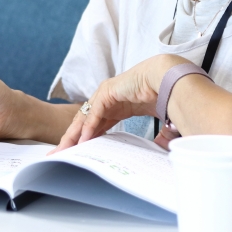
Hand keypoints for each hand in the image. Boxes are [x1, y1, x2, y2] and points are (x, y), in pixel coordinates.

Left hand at [52, 54, 183, 152]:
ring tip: (65, 150)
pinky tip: (83, 139)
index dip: (86, 139)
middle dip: (72, 139)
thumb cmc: (167, 94)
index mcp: (118, 106)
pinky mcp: (108, 92)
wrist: (170, 77)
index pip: (96, 125)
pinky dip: (89, 127)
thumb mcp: (160, 121)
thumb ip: (160, 135)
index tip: (78, 153)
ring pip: (85, 118)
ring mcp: (106, 94)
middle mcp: (108, 100)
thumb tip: (163, 148)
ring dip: (74, 135)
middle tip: (61, 154)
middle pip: (85, 122)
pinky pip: (95, 113)